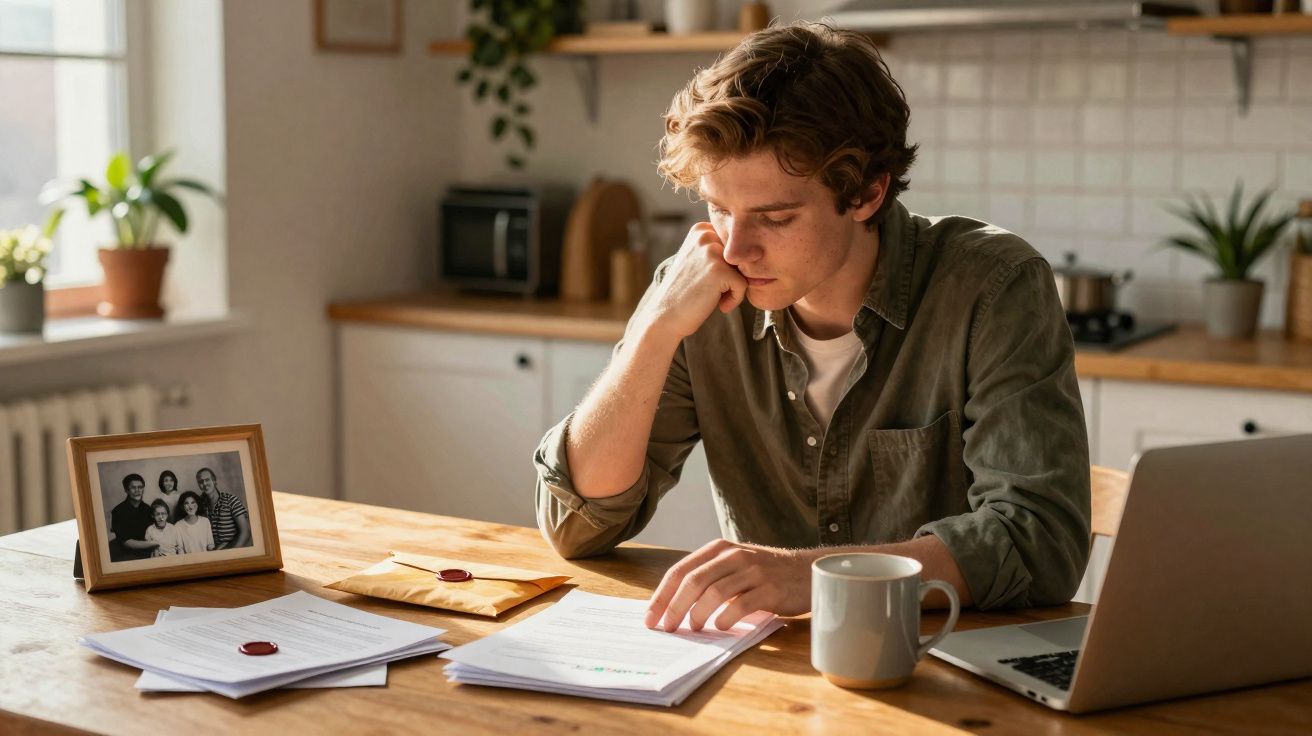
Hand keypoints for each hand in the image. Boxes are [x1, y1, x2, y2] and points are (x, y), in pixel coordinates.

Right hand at [637, 223, 747, 340]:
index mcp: (701, 229)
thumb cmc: (686, 292)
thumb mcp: (700, 261)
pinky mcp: (719, 269)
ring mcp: (711, 251)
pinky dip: (734, 300)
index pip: (734, 246)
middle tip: (707, 289)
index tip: (706, 279)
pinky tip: (716, 304)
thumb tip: (760, 253)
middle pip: (741, 257)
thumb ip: (723, 251)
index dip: (727, 267)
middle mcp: (705, 235)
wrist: (665, 316)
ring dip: (732, 289)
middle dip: (731, 278)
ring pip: (744, 271)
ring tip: (711, 296)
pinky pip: (743, 285)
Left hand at [644, 539, 813, 632]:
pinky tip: (719, 627)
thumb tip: (673, 607)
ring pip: (714, 593)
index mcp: (719, 549)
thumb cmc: (765, 573)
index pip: (680, 571)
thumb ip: (709, 578)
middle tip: (667, 628)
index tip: (650, 617)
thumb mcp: (734, 565)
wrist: (808, 570)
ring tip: (693, 628)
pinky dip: (725, 619)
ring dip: (698, 614)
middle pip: (693, 582)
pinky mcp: (770, 589)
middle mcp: (734, 556)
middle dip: (674, 608)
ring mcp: (753, 571)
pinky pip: (741, 605)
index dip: (662, 596)